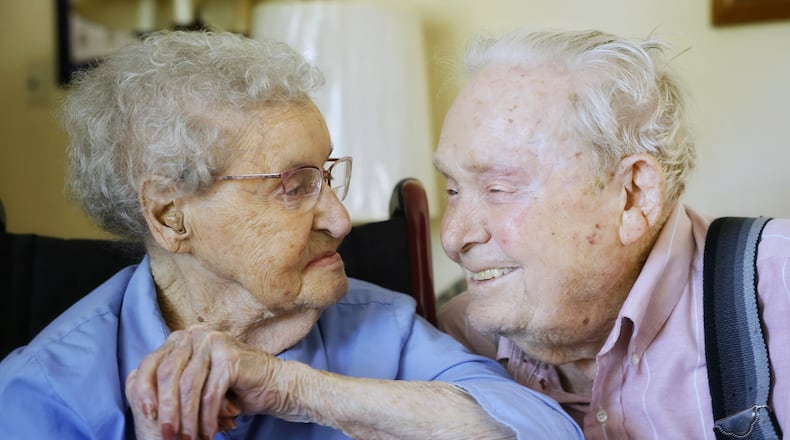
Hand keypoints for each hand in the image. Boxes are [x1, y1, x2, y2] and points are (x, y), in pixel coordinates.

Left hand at [125, 325, 288, 439]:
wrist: (276, 385)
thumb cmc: (235, 388)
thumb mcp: (198, 384)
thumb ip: (173, 384)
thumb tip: (142, 403)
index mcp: (182, 339)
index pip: (152, 364)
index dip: (145, 393)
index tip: (146, 419)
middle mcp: (195, 335)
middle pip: (168, 376)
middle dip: (167, 412)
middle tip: (168, 437)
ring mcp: (213, 343)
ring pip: (188, 388)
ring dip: (187, 419)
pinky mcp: (229, 357)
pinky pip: (210, 394)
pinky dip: (207, 418)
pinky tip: (209, 433)